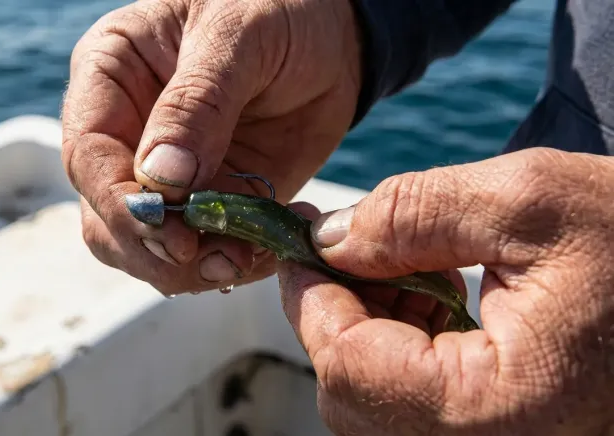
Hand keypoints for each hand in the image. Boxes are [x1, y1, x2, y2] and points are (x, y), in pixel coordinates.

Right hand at [61, 0, 362, 293]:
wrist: (334, 35)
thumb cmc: (277, 8)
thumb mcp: (236, 36)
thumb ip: (195, 105)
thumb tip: (160, 180)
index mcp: (110, 77)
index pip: (89, 156)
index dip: (122, 206)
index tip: (172, 235)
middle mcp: (126, 133)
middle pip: (107, 217)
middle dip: (154, 250)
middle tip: (213, 259)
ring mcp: (166, 176)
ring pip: (147, 248)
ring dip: (191, 269)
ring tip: (248, 256)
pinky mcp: (210, 202)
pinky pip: (203, 252)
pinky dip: (230, 263)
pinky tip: (268, 248)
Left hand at [279, 148, 613, 434]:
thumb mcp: (529, 202)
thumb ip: (411, 214)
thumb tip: (327, 240)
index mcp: (503, 412)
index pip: (349, 369)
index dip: (309, 299)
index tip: (297, 243)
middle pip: (352, 395)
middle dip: (336, 312)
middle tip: (350, 246)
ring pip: (376, 403)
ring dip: (367, 328)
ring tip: (409, 266)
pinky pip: (412, 407)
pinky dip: (400, 348)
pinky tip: (432, 297)